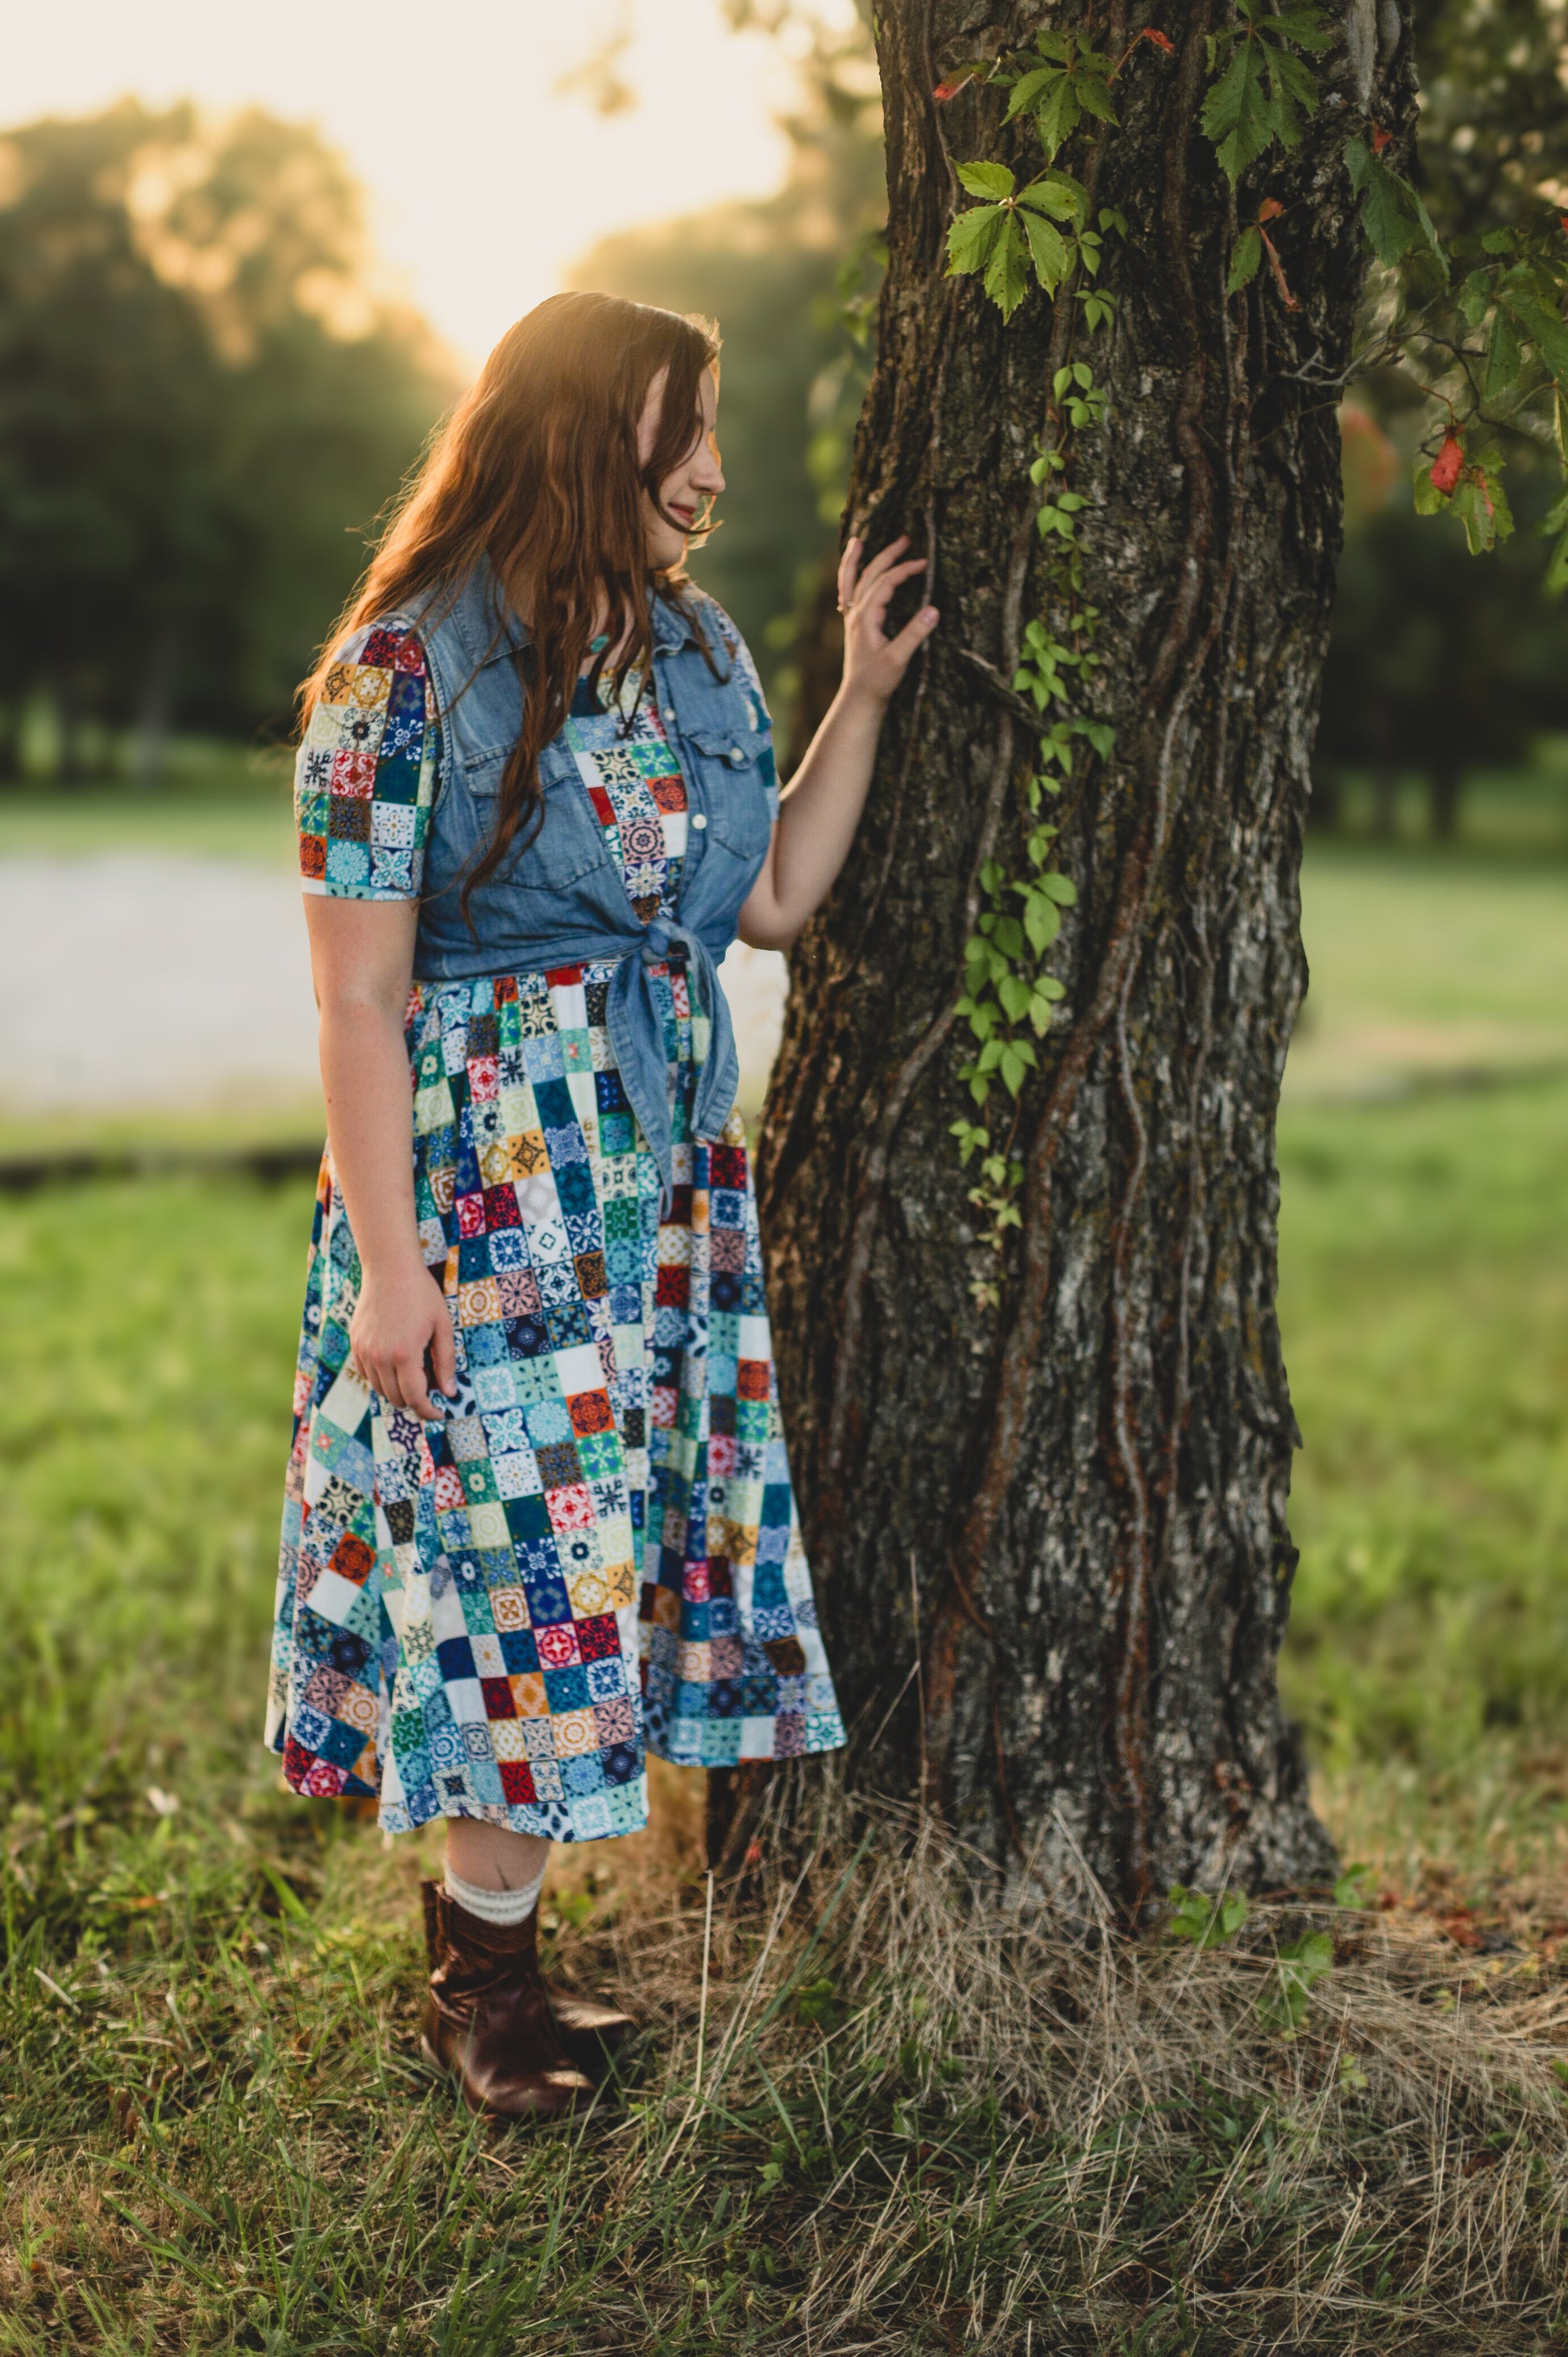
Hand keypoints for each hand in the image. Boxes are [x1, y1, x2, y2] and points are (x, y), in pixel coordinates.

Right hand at [349, 1259, 456, 1417]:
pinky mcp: (356, 1344)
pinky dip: (382, 1376)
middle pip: (396, 1397)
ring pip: (380, 1389)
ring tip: (415, 1368)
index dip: (428, 1411)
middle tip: (431, 1382)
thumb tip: (450, 1392)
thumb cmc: (421, 1295)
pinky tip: (397, 1360)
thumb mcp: (442, 1326)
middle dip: (416, 1399)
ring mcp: (364, 1351)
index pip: (415, 1398)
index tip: (439, 1413)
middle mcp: (380, 1357)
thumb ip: (446, 1362)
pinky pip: (367, 1373)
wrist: (390, 1269)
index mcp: (405, 1354)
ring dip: (398, 1388)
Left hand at [837, 533, 938, 708]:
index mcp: (865, 617)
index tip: (924, 564)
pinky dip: (849, 578)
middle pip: (869, 574)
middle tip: (906, 539)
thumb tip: (934, 609)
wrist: (860, 697)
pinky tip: (852, 572)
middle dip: (887, 555)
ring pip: (852, 581)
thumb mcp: (899, 658)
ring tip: (858, 540)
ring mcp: (851, 618)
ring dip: (857, 559)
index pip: (885, 583)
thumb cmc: (879, 680)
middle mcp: (855, 613)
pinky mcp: (853, 625)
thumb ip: (915, 634)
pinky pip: (847, 593)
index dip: (905, 570)